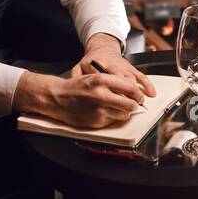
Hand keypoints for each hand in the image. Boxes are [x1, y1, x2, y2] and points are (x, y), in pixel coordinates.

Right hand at [15, 72, 145, 128]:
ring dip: (125, 112)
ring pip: (124, 114)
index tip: (139, 95)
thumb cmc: (78, 86)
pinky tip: (107, 112)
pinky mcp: (96, 122)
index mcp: (102, 80)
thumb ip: (115, 82)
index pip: (130, 88)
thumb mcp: (96, 76)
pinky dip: (113, 117)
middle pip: (130, 104)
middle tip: (134, 103)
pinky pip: (113, 121)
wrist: (58, 97)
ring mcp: (98, 110)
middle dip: (135, 104)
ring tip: (119, 107)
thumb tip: (134, 91)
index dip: (138, 93)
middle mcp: (101, 95)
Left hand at [71, 44, 156, 99]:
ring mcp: (123, 66)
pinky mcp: (131, 67)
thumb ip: (76, 75)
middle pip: (121, 78)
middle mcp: (113, 64)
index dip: (110, 89)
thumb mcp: (80, 67)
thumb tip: (73, 85)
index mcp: (99, 64)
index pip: (105, 76)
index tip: (113, 100)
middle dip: (126, 91)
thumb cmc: (91, 62)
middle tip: (129, 105)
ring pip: (132, 78)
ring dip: (137, 90)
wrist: (102, 48)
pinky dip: (147, 84)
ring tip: (139, 103)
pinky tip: (151, 93)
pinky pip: (141, 75)